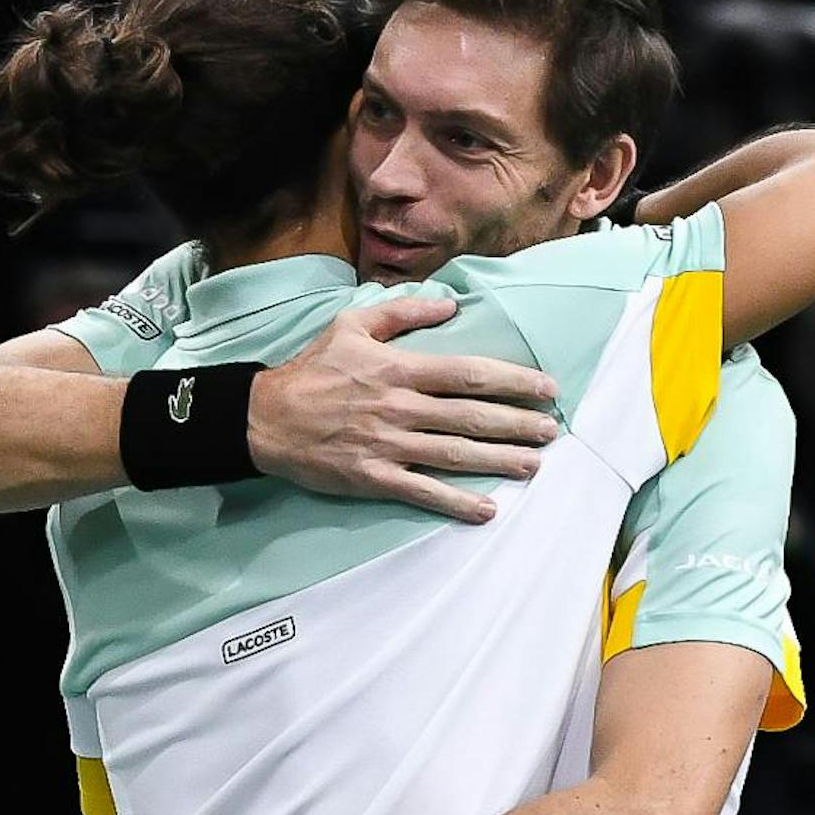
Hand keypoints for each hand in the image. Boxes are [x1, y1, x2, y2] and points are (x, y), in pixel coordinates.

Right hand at [249, 296, 559, 521]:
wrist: (263, 418)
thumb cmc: (309, 370)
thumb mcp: (351, 325)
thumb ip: (402, 312)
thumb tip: (450, 305)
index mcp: (399, 369)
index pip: (469, 374)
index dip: (513, 381)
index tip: (546, 388)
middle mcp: (400, 407)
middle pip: (472, 416)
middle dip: (518, 424)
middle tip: (551, 431)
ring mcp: (388, 445)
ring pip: (455, 454)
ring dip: (499, 460)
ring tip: (533, 464)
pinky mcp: (373, 477)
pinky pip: (422, 492)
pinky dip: (455, 502)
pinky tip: (486, 509)